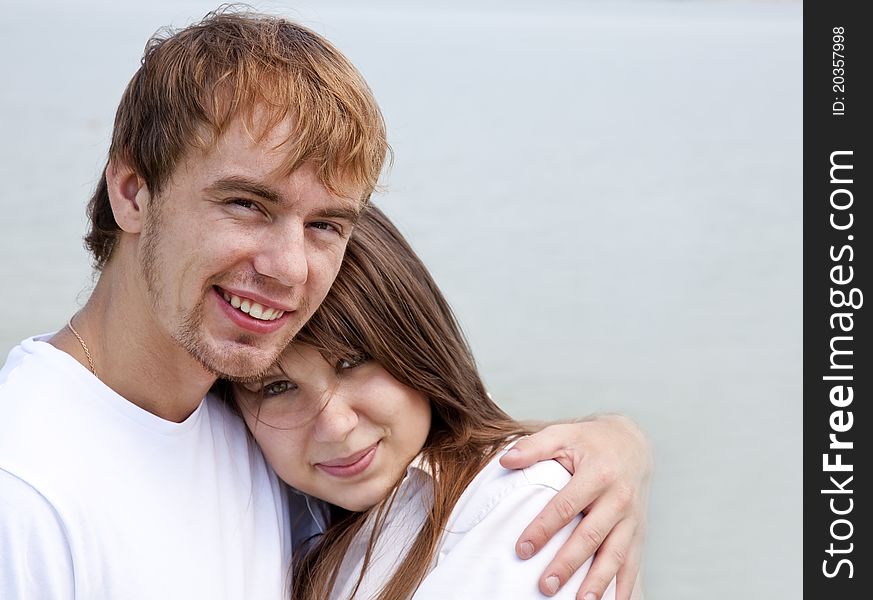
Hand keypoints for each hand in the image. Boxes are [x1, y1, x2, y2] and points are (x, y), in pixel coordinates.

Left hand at [499, 415, 651, 599]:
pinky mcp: (639, 532)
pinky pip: (633, 564)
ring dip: (597, 582)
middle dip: (568, 564)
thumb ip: (533, 446)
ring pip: (615, 555)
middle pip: (591, 536)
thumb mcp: (562, 434)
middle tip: (545, 586)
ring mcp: (632, 518)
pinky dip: (623, 587)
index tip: (522, 549)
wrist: (632, 444)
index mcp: (598, 473)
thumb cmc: (590, 441)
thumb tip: (505, 460)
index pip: (566, 506)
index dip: (544, 529)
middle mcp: (619, 498)